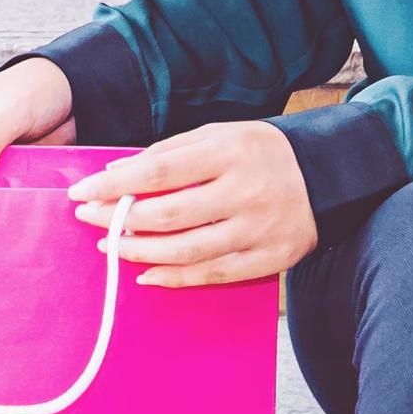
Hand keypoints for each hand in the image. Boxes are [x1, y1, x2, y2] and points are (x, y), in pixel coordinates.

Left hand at [67, 121, 318, 287]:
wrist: (332, 174)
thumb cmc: (262, 153)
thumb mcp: (221, 135)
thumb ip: (169, 151)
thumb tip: (115, 173)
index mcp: (231, 152)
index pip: (159, 171)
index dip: (115, 185)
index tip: (80, 192)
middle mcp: (246, 191)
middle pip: (168, 214)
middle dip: (119, 219)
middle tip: (90, 219)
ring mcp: (259, 229)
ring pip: (186, 250)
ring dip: (139, 251)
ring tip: (111, 246)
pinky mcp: (270, 259)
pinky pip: (213, 274)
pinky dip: (174, 278)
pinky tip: (145, 273)